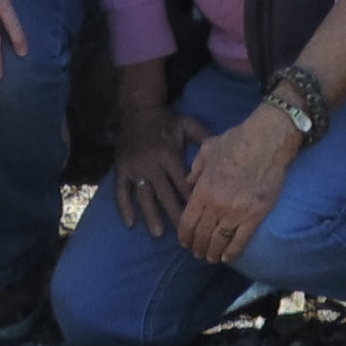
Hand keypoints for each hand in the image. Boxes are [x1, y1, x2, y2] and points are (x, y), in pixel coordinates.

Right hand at [108, 85, 191, 237]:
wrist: (137, 110)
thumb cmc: (166, 120)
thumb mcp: (187, 124)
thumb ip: (204, 138)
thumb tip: (223, 154)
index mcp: (168, 153)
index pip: (182, 182)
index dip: (191, 200)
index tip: (201, 218)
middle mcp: (151, 163)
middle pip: (164, 193)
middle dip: (174, 214)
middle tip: (184, 235)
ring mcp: (134, 167)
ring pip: (143, 195)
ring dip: (151, 215)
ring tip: (158, 233)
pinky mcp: (122, 169)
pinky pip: (121, 191)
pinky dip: (124, 207)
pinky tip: (130, 223)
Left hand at [176, 103, 302, 267]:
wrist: (266, 140)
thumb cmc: (237, 140)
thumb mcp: (208, 149)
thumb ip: (196, 168)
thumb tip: (188, 182)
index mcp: (202, 190)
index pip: (187, 222)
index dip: (184, 236)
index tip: (185, 243)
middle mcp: (216, 205)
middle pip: (201, 235)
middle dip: (197, 247)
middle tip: (198, 253)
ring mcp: (236, 212)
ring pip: (218, 241)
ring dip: (212, 253)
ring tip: (211, 257)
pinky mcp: (255, 215)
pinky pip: (240, 241)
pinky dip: (232, 252)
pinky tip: (227, 257)